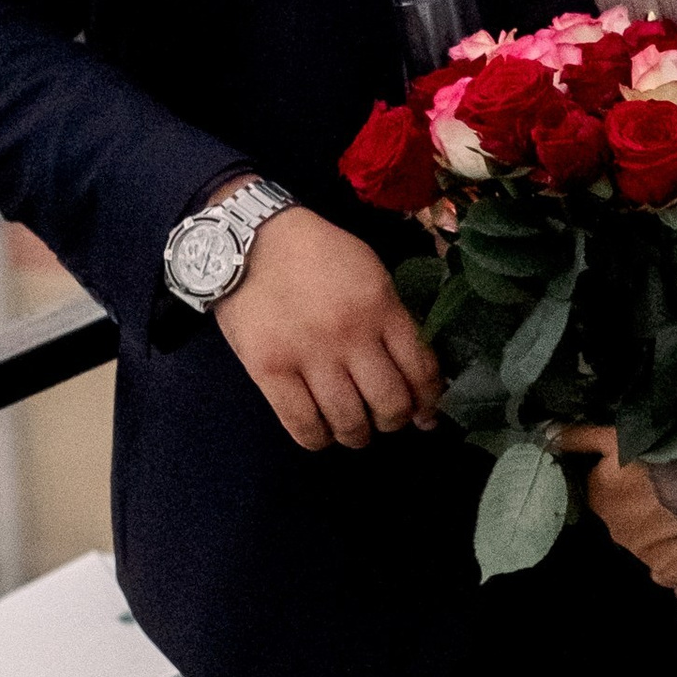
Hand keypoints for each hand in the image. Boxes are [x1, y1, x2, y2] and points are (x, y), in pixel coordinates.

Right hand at [215, 191, 444, 451]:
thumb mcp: (369, 273)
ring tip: (354, 430)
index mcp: (381, 308)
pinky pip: (303, 425)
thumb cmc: (315, 254)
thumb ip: (393, 318)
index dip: (428, 401)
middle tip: (386, 420)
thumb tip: (416, 371)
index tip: (425, 414)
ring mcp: (309, 355)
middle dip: (394, 421)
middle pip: (390, 404)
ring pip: (350, 421)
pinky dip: (318, 438)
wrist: (248, 238)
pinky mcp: (269, 370)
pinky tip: (321, 433)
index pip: (420, 370)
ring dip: (358, 435)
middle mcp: (350, 335)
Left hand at [559, 425, 676, 587]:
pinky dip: (676, 556)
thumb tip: (548, 435)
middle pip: (624, 519)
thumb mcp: (620, 436)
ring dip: (660, 532)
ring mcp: (640, 556)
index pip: (604, 491)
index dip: (628, 483)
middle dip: (642, 509)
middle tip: (670, 495)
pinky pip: (667, 567)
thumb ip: (581, 438)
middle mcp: (614, 530)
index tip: (649, 476)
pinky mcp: (667, 574)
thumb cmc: (670, 456)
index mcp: (601, 496)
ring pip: (646, 543)